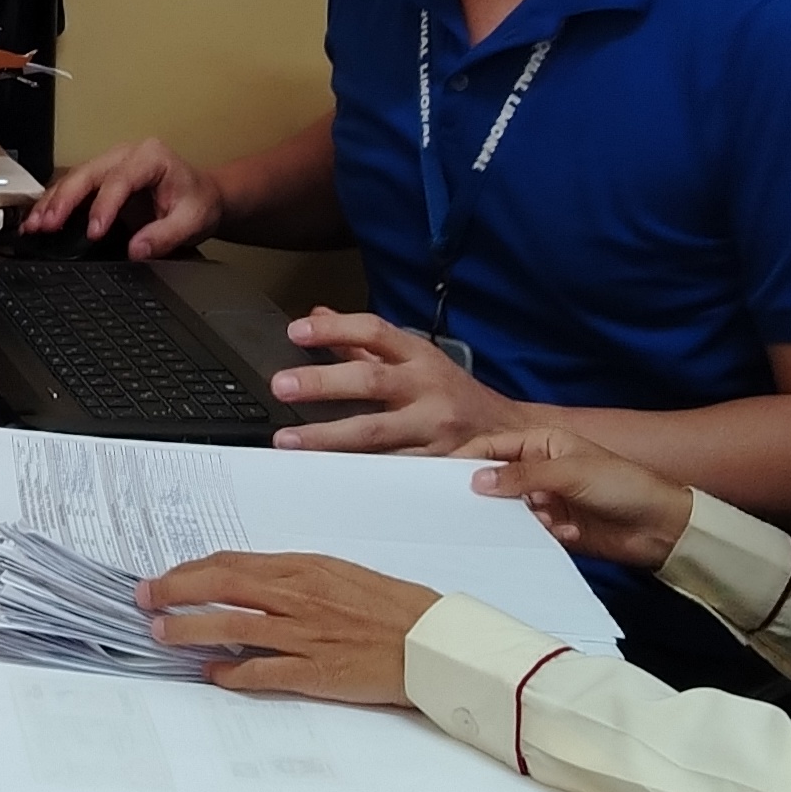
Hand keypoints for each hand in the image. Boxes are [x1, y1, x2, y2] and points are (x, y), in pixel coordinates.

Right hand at [26, 137, 220, 257]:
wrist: (200, 196)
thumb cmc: (197, 202)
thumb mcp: (192, 221)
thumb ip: (165, 235)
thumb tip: (136, 250)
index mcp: (150, 157)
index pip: (120, 179)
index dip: (104, 205)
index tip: (94, 231)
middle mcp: (125, 155)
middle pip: (88, 173)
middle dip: (65, 200)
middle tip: (48, 224)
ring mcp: (109, 164)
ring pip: (73, 178)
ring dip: (52, 202)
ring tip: (34, 225)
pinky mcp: (99, 179)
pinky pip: (72, 187)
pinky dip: (53, 203)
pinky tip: (37, 220)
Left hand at [136, 551, 440, 703]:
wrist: (432, 641)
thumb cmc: (394, 608)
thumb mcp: (341, 575)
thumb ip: (296, 577)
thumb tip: (252, 582)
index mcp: (305, 567)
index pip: (233, 561)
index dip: (192, 569)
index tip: (168, 576)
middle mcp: (298, 596)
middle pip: (222, 585)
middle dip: (176, 590)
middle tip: (146, 598)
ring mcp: (304, 634)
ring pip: (232, 626)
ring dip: (191, 629)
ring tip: (163, 633)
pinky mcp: (314, 671)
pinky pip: (261, 672)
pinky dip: (232, 673)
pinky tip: (212, 674)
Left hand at [266, 308, 519, 450]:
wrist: (508, 434)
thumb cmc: (453, 394)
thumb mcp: (415, 359)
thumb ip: (364, 341)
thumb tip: (318, 316)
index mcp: (419, 356)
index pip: (374, 331)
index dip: (335, 329)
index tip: (296, 332)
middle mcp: (426, 388)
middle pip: (371, 380)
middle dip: (323, 383)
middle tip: (282, 386)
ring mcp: (431, 429)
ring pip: (377, 432)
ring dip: (328, 437)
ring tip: (290, 441)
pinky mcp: (432, 465)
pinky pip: (390, 468)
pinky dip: (357, 471)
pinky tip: (326, 475)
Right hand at [466, 421, 694, 568]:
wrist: (660, 526)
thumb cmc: (621, 485)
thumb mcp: (570, 473)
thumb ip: (522, 477)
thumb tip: (477, 481)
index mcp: (543, 443)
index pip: (495, 446)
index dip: (469, 458)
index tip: (440, 475)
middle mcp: (541, 470)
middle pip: (498, 479)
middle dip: (489, 494)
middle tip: (466, 509)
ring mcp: (547, 500)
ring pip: (511, 509)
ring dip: (521, 518)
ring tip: (540, 521)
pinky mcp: (555, 529)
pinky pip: (530, 532)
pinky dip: (541, 534)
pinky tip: (566, 533)